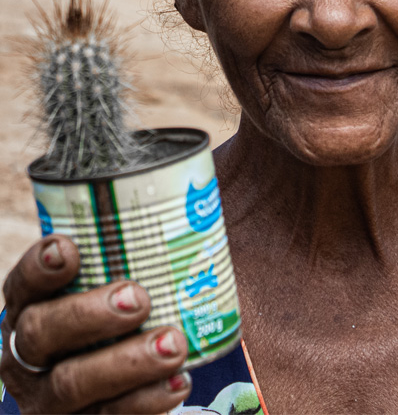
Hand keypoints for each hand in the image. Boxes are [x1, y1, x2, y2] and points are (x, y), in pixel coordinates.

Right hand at [0, 235, 191, 413]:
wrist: (119, 382)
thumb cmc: (125, 305)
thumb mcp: (116, 273)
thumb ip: (141, 234)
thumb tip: (203, 178)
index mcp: (32, 305)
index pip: (22, 283)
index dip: (39, 267)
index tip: (69, 248)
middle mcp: (29, 353)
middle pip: (39, 333)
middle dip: (88, 315)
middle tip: (138, 299)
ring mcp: (48, 398)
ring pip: (71, 384)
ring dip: (126, 363)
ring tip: (174, 344)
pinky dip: (145, 402)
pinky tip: (179, 383)